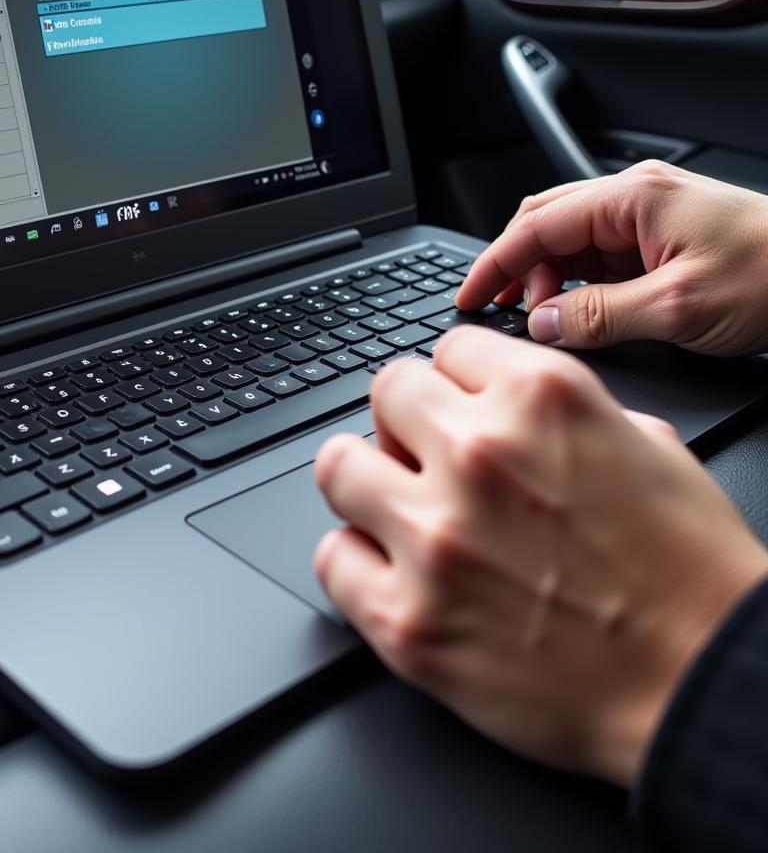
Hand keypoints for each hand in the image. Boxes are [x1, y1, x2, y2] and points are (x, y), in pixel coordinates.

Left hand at [314, 331, 767, 786]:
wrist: (706, 689)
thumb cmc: (692, 578)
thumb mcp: (650, 449)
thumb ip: (568, 410)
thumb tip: (511, 410)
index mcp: (542, 400)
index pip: (447, 349)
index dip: (455, 383)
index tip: (457, 408)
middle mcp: (480, 455)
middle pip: (385, 394)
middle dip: (406, 423)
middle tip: (425, 459)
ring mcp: (434, 539)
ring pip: (337, 467)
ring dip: (364, 483)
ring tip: (395, 510)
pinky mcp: (407, 621)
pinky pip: (332, 559)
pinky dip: (354, 561)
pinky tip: (389, 571)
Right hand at [456, 161, 767, 355]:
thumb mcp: (678, 306)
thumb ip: (599, 316)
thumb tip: (543, 325)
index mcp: (634, 198)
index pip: (537, 225)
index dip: (494, 263)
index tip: (469, 296)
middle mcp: (636, 198)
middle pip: (546, 224)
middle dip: (515, 268)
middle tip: (498, 310)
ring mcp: (648, 217)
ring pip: (570, 242)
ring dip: (547, 279)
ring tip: (546, 319)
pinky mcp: (661, 240)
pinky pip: (598, 257)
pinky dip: (576, 284)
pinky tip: (576, 311)